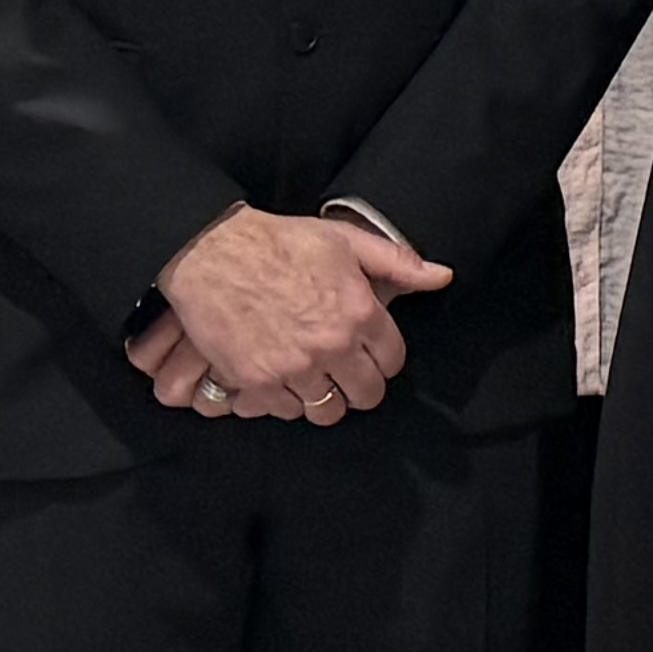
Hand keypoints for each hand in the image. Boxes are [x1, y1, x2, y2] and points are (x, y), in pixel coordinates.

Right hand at [146, 205, 450, 422]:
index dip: (383, 359)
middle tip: (345, 373)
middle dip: (360, 386)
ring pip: (326, 410)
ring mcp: (294, 368)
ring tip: (313, 378)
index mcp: (360, 313)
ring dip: (323, 397)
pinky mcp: (257, 381)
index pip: (392, 361)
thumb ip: (398, 262)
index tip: (370, 353)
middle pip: (365, 394)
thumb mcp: (345, 240)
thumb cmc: (279, 242)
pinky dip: (285, 400)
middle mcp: (332, 346)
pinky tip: (281, 378)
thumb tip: (442, 277)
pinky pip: (285, 411)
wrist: (211, 252)